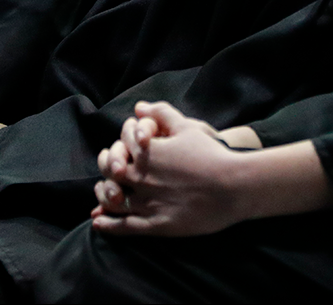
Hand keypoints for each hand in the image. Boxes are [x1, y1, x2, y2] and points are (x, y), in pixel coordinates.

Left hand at [90, 102, 250, 236]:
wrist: (233, 186)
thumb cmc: (211, 154)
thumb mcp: (187, 127)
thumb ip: (162, 114)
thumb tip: (139, 107)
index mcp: (147, 153)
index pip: (122, 143)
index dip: (121, 141)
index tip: (124, 144)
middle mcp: (141, 177)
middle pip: (110, 171)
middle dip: (106, 166)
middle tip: (109, 166)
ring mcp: (147, 203)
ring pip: (113, 200)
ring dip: (103, 196)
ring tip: (102, 194)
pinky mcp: (156, 225)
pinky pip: (124, 226)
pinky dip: (108, 224)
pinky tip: (99, 222)